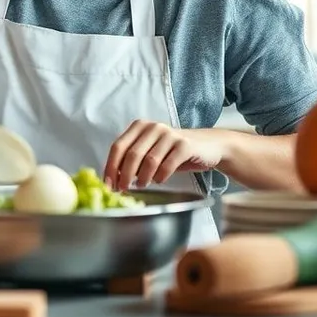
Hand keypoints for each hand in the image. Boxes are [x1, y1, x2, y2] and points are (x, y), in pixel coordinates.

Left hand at [104, 120, 224, 190]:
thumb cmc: (173, 153)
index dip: (110, 167)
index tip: (108, 185)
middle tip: (123, 190)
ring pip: (149, 160)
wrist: (208, 147)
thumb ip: (132, 161)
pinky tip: (159, 181)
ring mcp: (169, 134)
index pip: (118, 146)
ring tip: (141, 186)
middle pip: (131, 154)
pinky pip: (167, 164)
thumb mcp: (151, 153)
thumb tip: (114, 178)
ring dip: (142, 178)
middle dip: (124, 175)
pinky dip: (160, 176)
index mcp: (139, 126)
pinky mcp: (184, 144)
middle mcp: (153, 127)